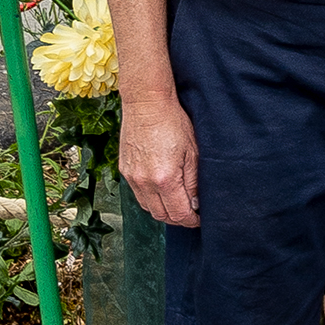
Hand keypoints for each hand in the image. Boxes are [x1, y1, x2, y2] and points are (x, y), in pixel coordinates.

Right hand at [120, 86, 199, 227]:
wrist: (147, 103)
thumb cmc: (173, 122)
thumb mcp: (192, 152)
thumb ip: (193, 182)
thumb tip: (195, 204)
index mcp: (164, 179)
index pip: (179, 214)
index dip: (192, 220)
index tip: (199, 219)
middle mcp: (145, 182)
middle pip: (162, 216)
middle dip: (178, 219)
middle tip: (191, 213)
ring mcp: (132, 177)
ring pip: (148, 208)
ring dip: (163, 211)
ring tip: (177, 204)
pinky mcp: (124, 170)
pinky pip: (138, 195)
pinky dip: (150, 199)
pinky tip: (161, 191)